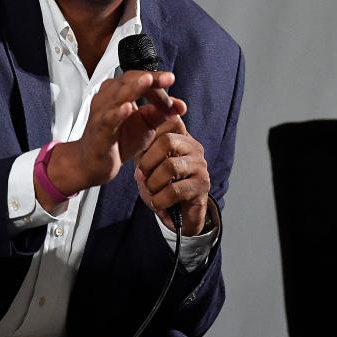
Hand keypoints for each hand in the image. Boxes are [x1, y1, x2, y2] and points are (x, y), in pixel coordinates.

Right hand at [41, 71, 186, 206]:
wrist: (93, 163)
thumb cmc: (118, 139)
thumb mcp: (146, 125)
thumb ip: (162, 113)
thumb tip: (182, 105)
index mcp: (119, 93)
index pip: (139, 78)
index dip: (156, 79)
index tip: (171, 78)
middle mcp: (108, 99)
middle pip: (128, 81)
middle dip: (149, 79)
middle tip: (168, 78)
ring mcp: (102, 115)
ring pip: (117, 97)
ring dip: (133, 88)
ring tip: (147, 80)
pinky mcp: (99, 133)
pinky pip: (107, 120)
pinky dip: (117, 113)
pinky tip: (128, 108)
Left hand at [134, 113, 210, 234]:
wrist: (178, 215)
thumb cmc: (160, 185)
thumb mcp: (148, 164)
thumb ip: (143, 148)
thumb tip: (134, 139)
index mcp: (181, 137)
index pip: (169, 121)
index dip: (151, 133)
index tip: (141, 150)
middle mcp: (194, 148)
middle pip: (167, 141)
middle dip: (147, 162)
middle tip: (142, 175)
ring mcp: (200, 166)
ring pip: (170, 166)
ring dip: (153, 183)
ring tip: (152, 191)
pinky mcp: (202, 186)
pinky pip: (174, 190)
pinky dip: (159, 199)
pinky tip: (159, 203)